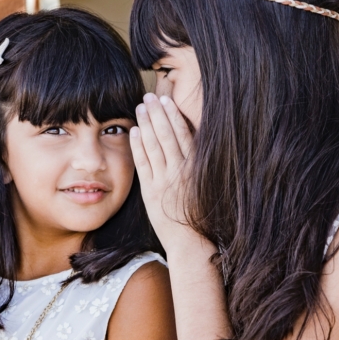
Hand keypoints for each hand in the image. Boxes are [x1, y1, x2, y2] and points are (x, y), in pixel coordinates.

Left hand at [129, 94, 194, 246]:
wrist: (191, 243)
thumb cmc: (199, 217)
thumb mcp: (204, 187)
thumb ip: (196, 166)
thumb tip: (192, 146)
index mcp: (196, 168)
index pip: (184, 134)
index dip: (173, 116)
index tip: (167, 100)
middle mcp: (180, 171)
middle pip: (167, 135)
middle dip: (157, 113)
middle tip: (149, 96)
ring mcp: (165, 181)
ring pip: (154, 145)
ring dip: (146, 124)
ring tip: (140, 107)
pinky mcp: (151, 191)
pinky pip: (144, 164)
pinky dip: (138, 146)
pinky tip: (134, 131)